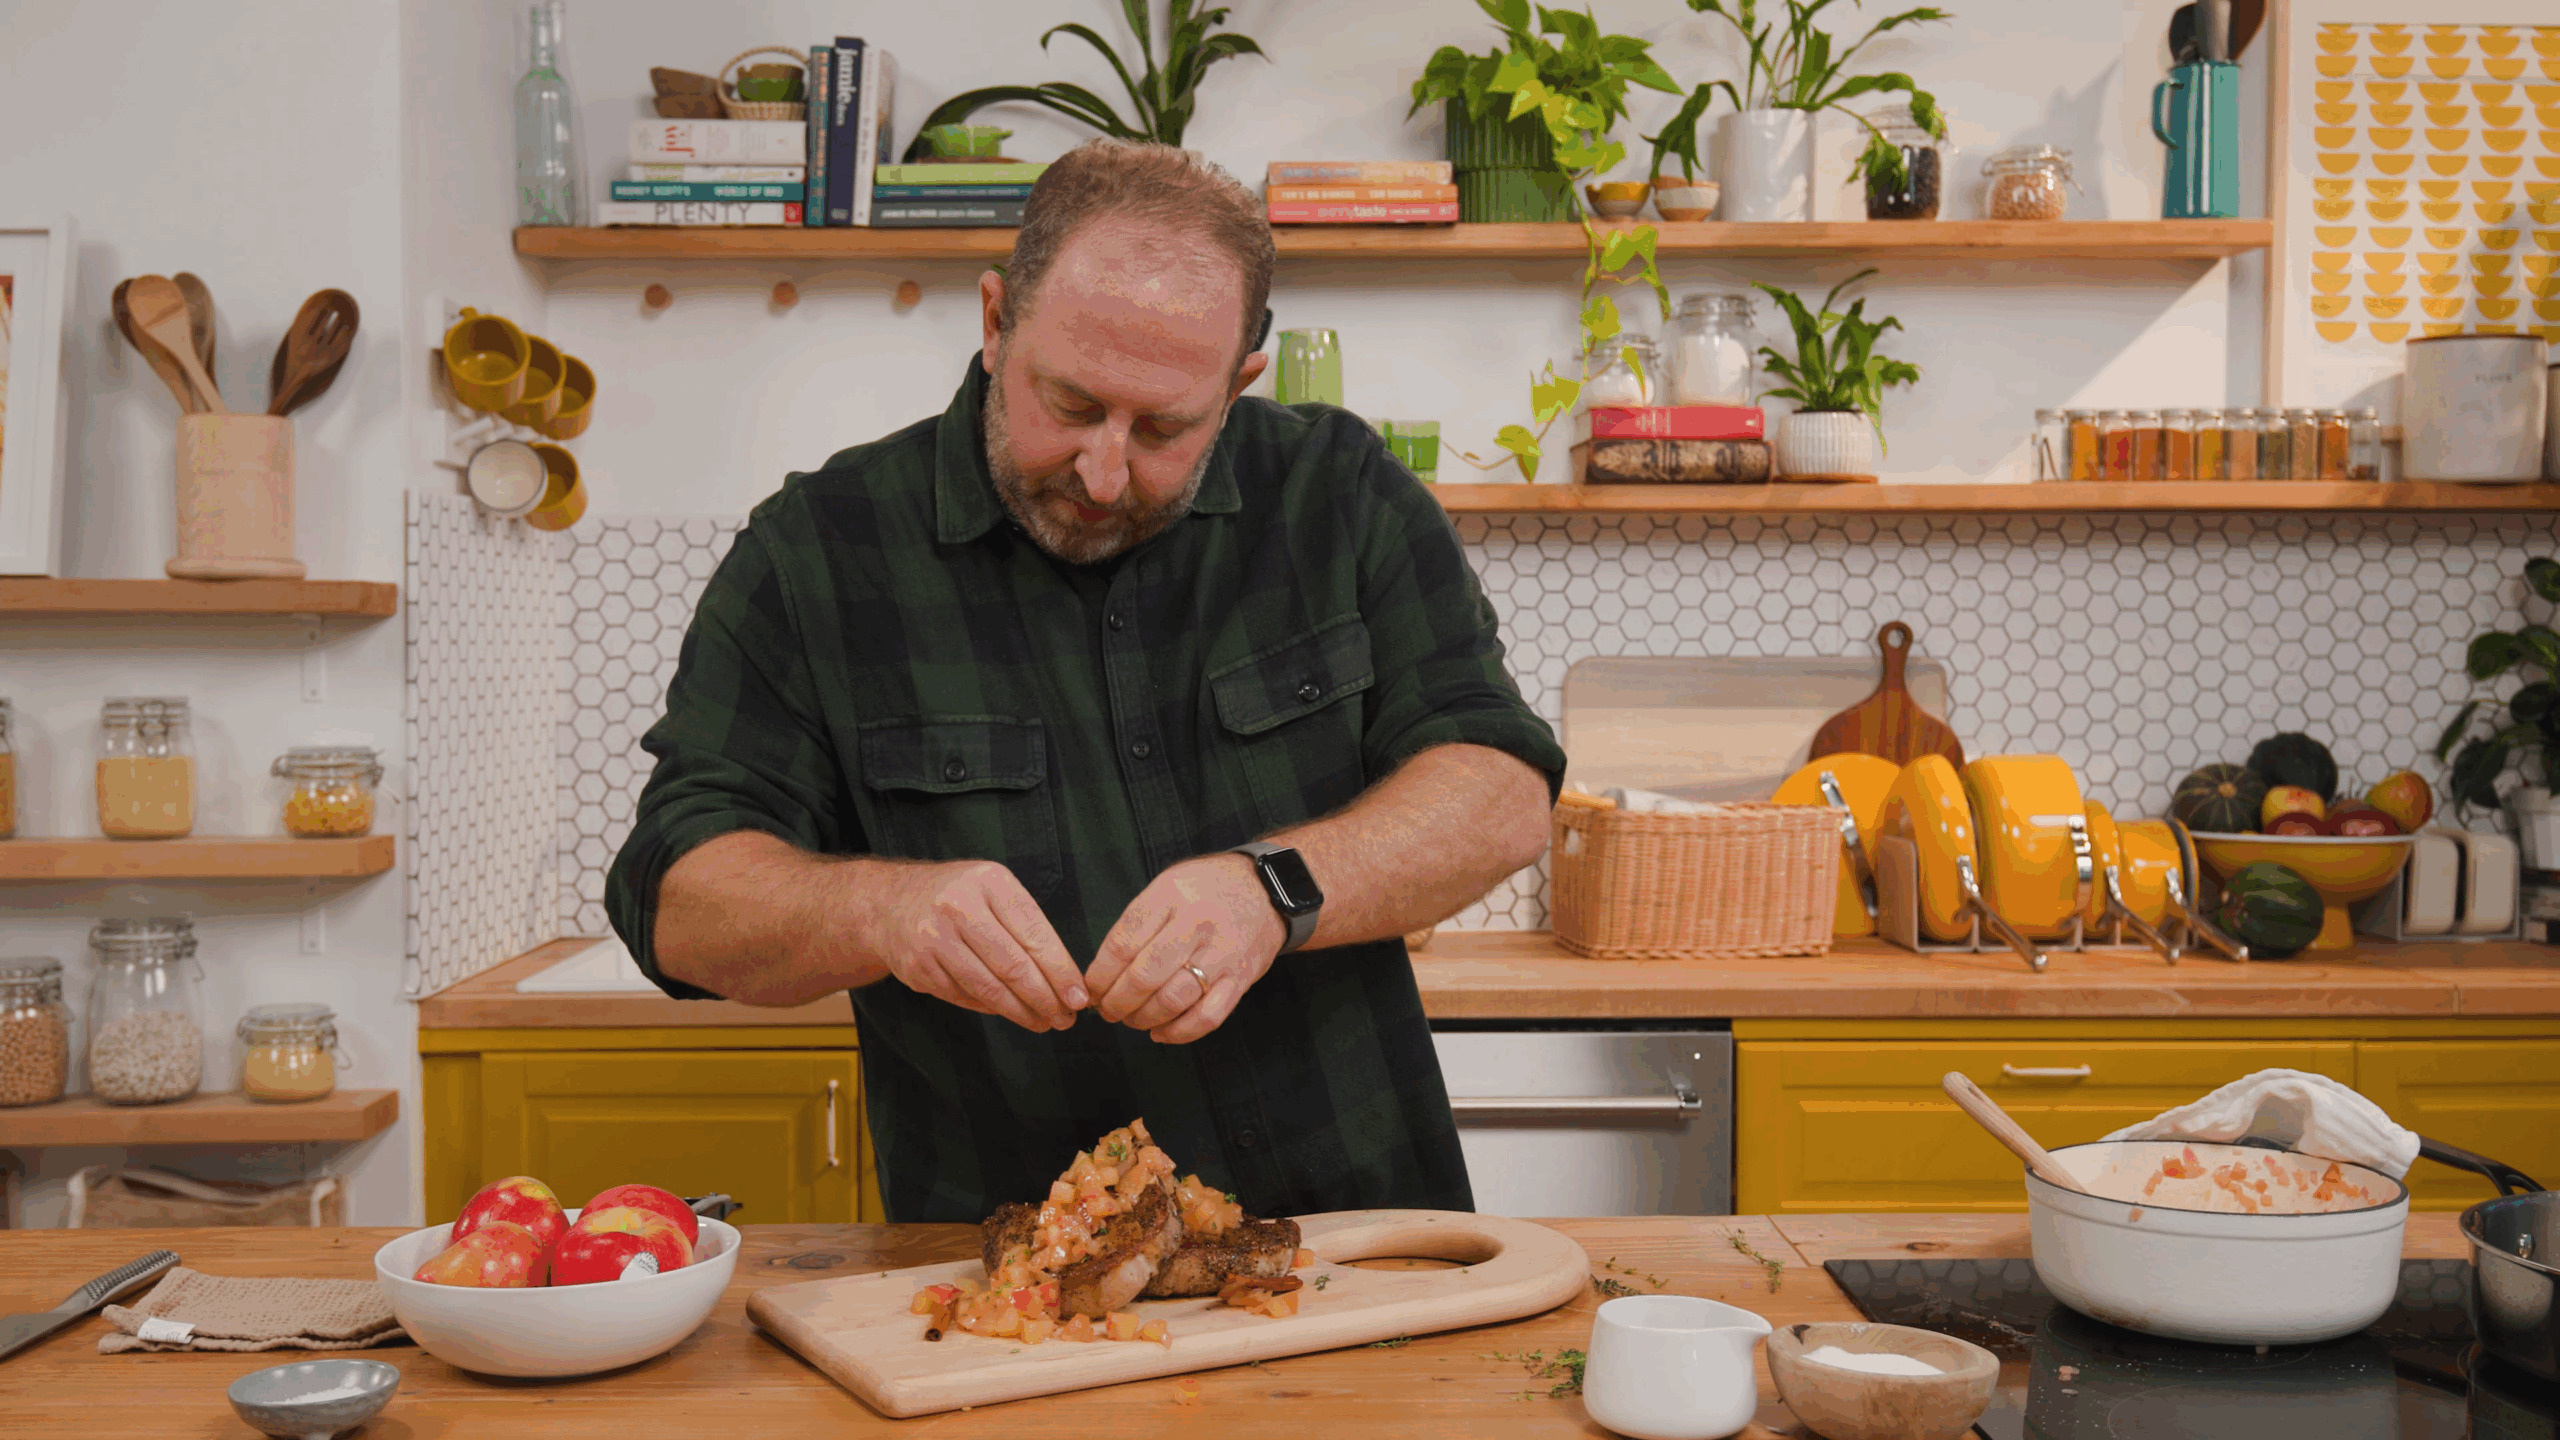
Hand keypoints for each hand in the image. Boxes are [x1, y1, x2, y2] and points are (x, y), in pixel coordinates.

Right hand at [868, 860, 1085, 1031]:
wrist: (887, 902)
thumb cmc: (957, 897)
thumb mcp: (992, 889)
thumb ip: (1024, 924)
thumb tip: (1064, 978)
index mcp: (987, 882)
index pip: (1033, 933)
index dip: (1060, 971)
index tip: (1079, 996)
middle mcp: (957, 907)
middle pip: (1012, 965)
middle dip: (1045, 998)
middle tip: (1066, 1019)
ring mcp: (933, 938)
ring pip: (988, 988)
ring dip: (1021, 1012)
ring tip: (1043, 1022)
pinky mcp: (917, 968)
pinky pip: (964, 996)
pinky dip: (991, 1008)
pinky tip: (1009, 1012)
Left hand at [1086, 854, 1285, 1043]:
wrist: (1268, 889)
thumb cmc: (1208, 889)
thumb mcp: (1167, 885)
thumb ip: (1137, 923)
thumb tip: (1102, 971)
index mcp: (1170, 896)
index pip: (1123, 944)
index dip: (1100, 975)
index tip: (1091, 989)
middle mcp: (1196, 924)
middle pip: (1144, 976)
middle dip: (1116, 1002)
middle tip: (1107, 1009)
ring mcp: (1222, 953)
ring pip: (1173, 1000)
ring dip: (1143, 1018)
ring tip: (1131, 1019)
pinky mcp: (1242, 978)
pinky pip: (1208, 1017)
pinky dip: (1179, 1032)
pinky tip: (1161, 1032)